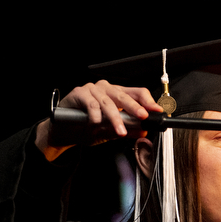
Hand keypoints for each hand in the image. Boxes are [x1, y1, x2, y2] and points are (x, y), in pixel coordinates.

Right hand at [35, 81, 160, 160]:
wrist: (63, 131)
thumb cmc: (86, 128)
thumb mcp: (110, 133)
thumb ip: (126, 130)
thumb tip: (143, 131)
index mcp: (118, 95)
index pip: (137, 93)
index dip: (148, 101)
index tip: (157, 112)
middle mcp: (107, 89)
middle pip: (125, 96)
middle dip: (135, 108)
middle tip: (142, 117)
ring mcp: (92, 89)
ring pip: (108, 102)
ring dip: (115, 118)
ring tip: (120, 131)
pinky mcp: (79, 93)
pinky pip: (91, 104)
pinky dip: (95, 116)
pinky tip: (95, 124)